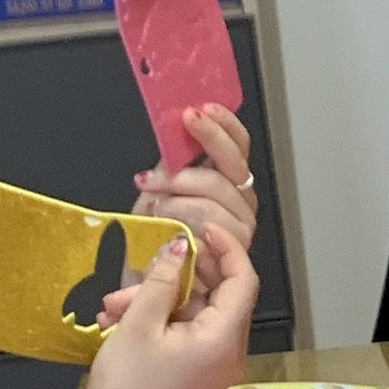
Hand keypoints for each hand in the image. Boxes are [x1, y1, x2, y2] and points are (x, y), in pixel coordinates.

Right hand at [84, 233, 257, 388]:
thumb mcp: (138, 326)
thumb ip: (160, 280)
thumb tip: (178, 247)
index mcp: (223, 338)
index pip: (242, 279)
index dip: (225, 247)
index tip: (200, 228)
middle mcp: (228, 351)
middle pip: (218, 293)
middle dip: (178, 274)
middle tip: (142, 267)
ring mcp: (214, 363)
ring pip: (195, 311)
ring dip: (158, 298)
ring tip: (114, 304)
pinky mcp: (197, 371)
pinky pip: (186, 331)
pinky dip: (158, 319)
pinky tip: (120, 318)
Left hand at [135, 103, 256, 262]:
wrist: (147, 278)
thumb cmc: (154, 236)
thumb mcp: (159, 188)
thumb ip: (173, 160)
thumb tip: (174, 125)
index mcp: (228, 180)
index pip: (238, 144)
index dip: (223, 124)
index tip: (199, 109)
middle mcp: (241, 200)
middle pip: (234, 161)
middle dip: (205, 144)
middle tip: (178, 133)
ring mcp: (240, 223)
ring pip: (218, 187)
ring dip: (180, 185)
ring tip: (153, 194)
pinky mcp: (234, 247)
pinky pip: (209, 217)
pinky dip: (181, 212)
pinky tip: (161, 215)